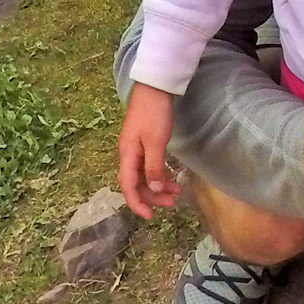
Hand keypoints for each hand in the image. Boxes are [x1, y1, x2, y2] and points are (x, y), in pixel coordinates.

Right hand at [117, 84, 180, 217]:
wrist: (154, 87)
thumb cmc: (154, 113)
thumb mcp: (156, 141)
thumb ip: (154, 166)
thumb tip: (154, 189)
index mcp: (127, 155)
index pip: (128, 187)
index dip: (137, 203)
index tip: (150, 216)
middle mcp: (128, 154)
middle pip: (137, 183)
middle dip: (152, 196)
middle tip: (171, 203)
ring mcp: (136, 148)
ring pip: (144, 175)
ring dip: (158, 186)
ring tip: (176, 193)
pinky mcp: (145, 142)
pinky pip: (150, 165)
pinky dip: (160, 173)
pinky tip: (171, 178)